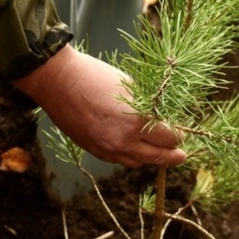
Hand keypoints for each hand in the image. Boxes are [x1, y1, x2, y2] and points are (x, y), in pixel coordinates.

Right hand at [15, 44, 185, 167]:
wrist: (57, 81)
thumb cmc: (95, 76)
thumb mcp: (130, 87)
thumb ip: (148, 107)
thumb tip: (161, 119)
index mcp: (136, 122)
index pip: (168, 138)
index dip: (177, 135)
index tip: (181, 133)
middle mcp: (123, 142)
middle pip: (157, 157)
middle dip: (172, 155)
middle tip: (181, 155)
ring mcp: (107, 150)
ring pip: (137, 162)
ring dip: (149, 156)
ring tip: (156, 150)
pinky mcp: (93, 151)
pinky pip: (118, 160)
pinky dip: (129, 155)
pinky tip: (132, 147)